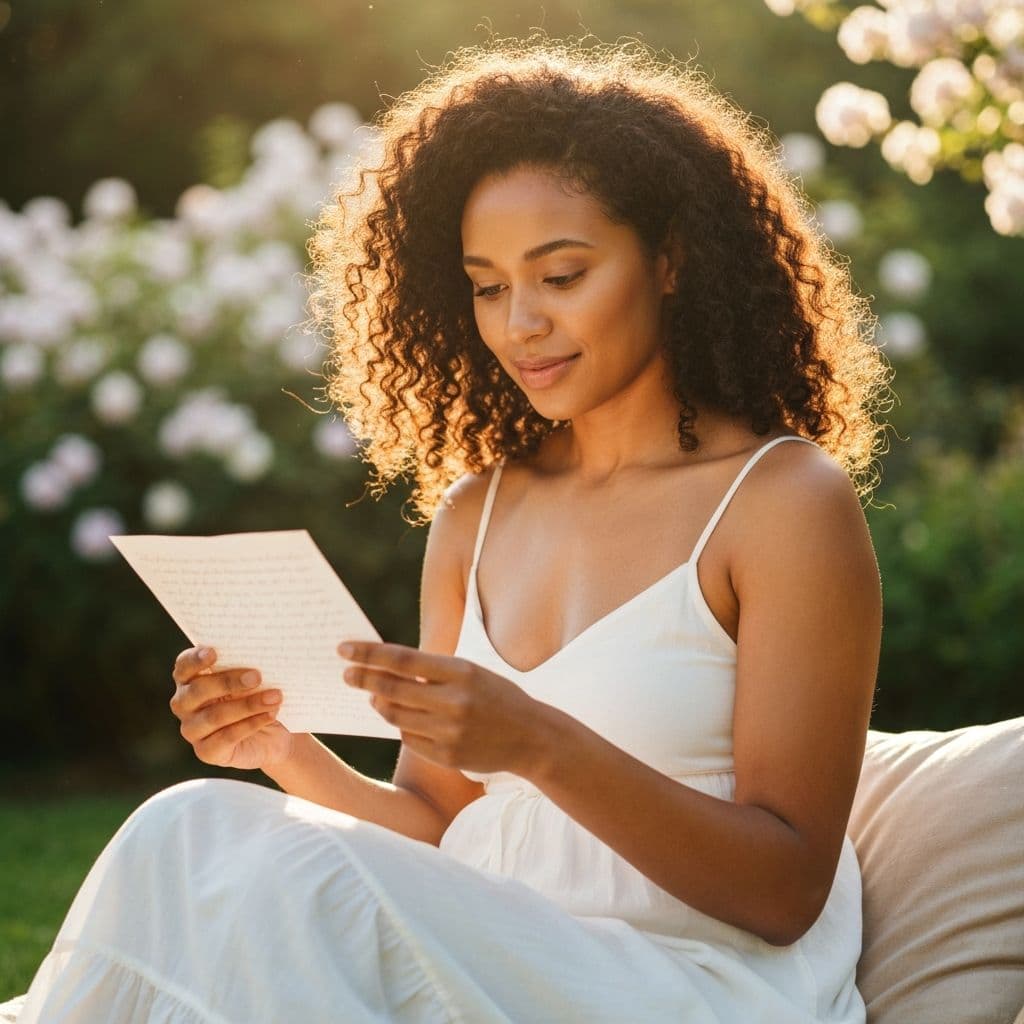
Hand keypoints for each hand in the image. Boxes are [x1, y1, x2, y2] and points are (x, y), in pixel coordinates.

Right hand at [170, 646, 295, 770]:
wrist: (272, 736)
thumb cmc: (256, 697)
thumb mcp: (252, 680)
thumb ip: (246, 669)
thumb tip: (258, 659)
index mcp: (190, 680)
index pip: (184, 666)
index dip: (195, 659)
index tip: (213, 652)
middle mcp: (185, 704)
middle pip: (198, 691)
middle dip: (228, 681)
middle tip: (257, 676)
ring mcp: (192, 730)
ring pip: (214, 716)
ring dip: (248, 705)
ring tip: (275, 697)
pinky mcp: (206, 751)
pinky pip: (226, 737)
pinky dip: (250, 724)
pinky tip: (269, 715)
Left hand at [338, 641, 551, 774]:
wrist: (531, 737)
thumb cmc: (496, 697)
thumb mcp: (471, 673)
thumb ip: (433, 670)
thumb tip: (384, 667)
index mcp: (461, 672)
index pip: (402, 659)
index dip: (368, 654)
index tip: (343, 649)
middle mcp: (454, 702)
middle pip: (392, 689)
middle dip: (363, 679)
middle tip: (346, 674)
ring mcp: (450, 731)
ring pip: (395, 716)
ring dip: (380, 704)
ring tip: (376, 697)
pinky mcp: (447, 756)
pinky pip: (409, 740)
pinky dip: (402, 727)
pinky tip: (406, 719)